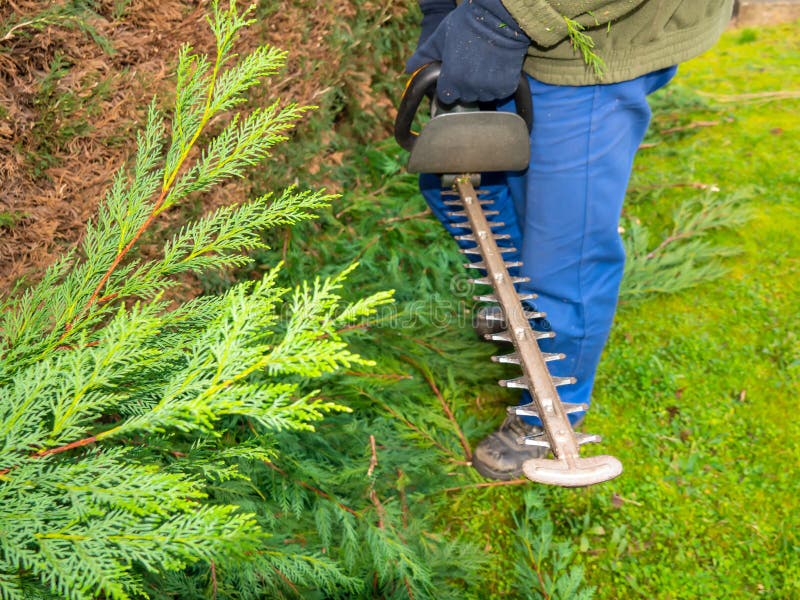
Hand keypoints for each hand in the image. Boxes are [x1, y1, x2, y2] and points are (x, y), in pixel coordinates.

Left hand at [406, 0, 529, 103]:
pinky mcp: (506, 87)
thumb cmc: (466, 24)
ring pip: (482, 96)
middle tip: (469, 66)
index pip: (446, 96)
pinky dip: (497, 84)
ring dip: (481, 87)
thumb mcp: (440, 38)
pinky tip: (494, 67)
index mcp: (451, 79)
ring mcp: (489, 89)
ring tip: (483, 65)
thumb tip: (408, 69)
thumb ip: (424, 56)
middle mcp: (470, 88)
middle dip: (464, 86)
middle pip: (465, 97)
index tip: (453, 76)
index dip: (448, 86)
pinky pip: (498, 92)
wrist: (499, 16)